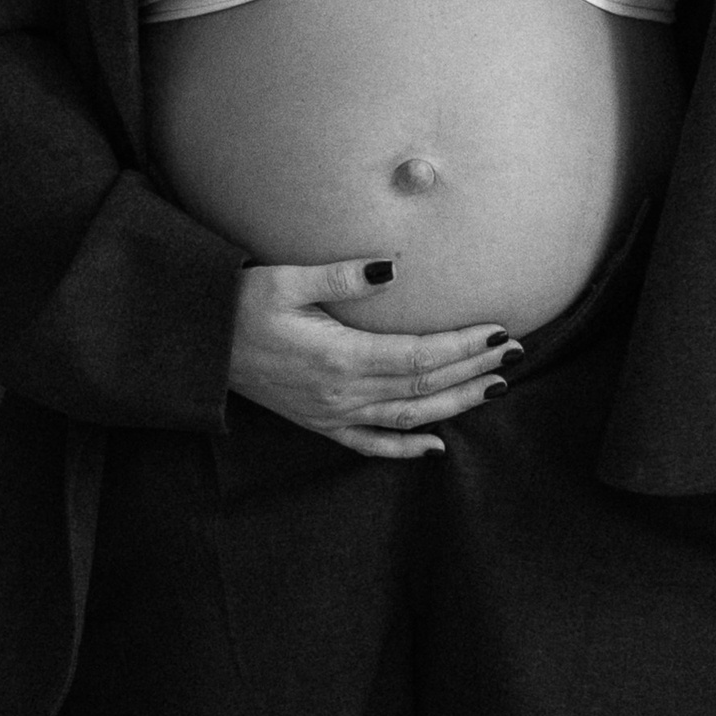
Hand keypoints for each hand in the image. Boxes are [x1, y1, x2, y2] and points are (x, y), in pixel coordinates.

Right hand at [228, 255, 521, 458]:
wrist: (200, 345)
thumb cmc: (240, 305)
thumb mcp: (286, 280)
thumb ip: (342, 277)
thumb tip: (393, 268)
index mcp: (340, 358)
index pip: (420, 355)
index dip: (463, 346)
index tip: (499, 332)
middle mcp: (343, 394)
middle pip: (424, 386)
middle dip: (473, 370)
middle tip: (514, 353)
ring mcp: (332, 414)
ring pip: (408, 417)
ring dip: (454, 404)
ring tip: (493, 388)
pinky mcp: (319, 423)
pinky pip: (371, 444)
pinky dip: (406, 448)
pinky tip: (435, 446)